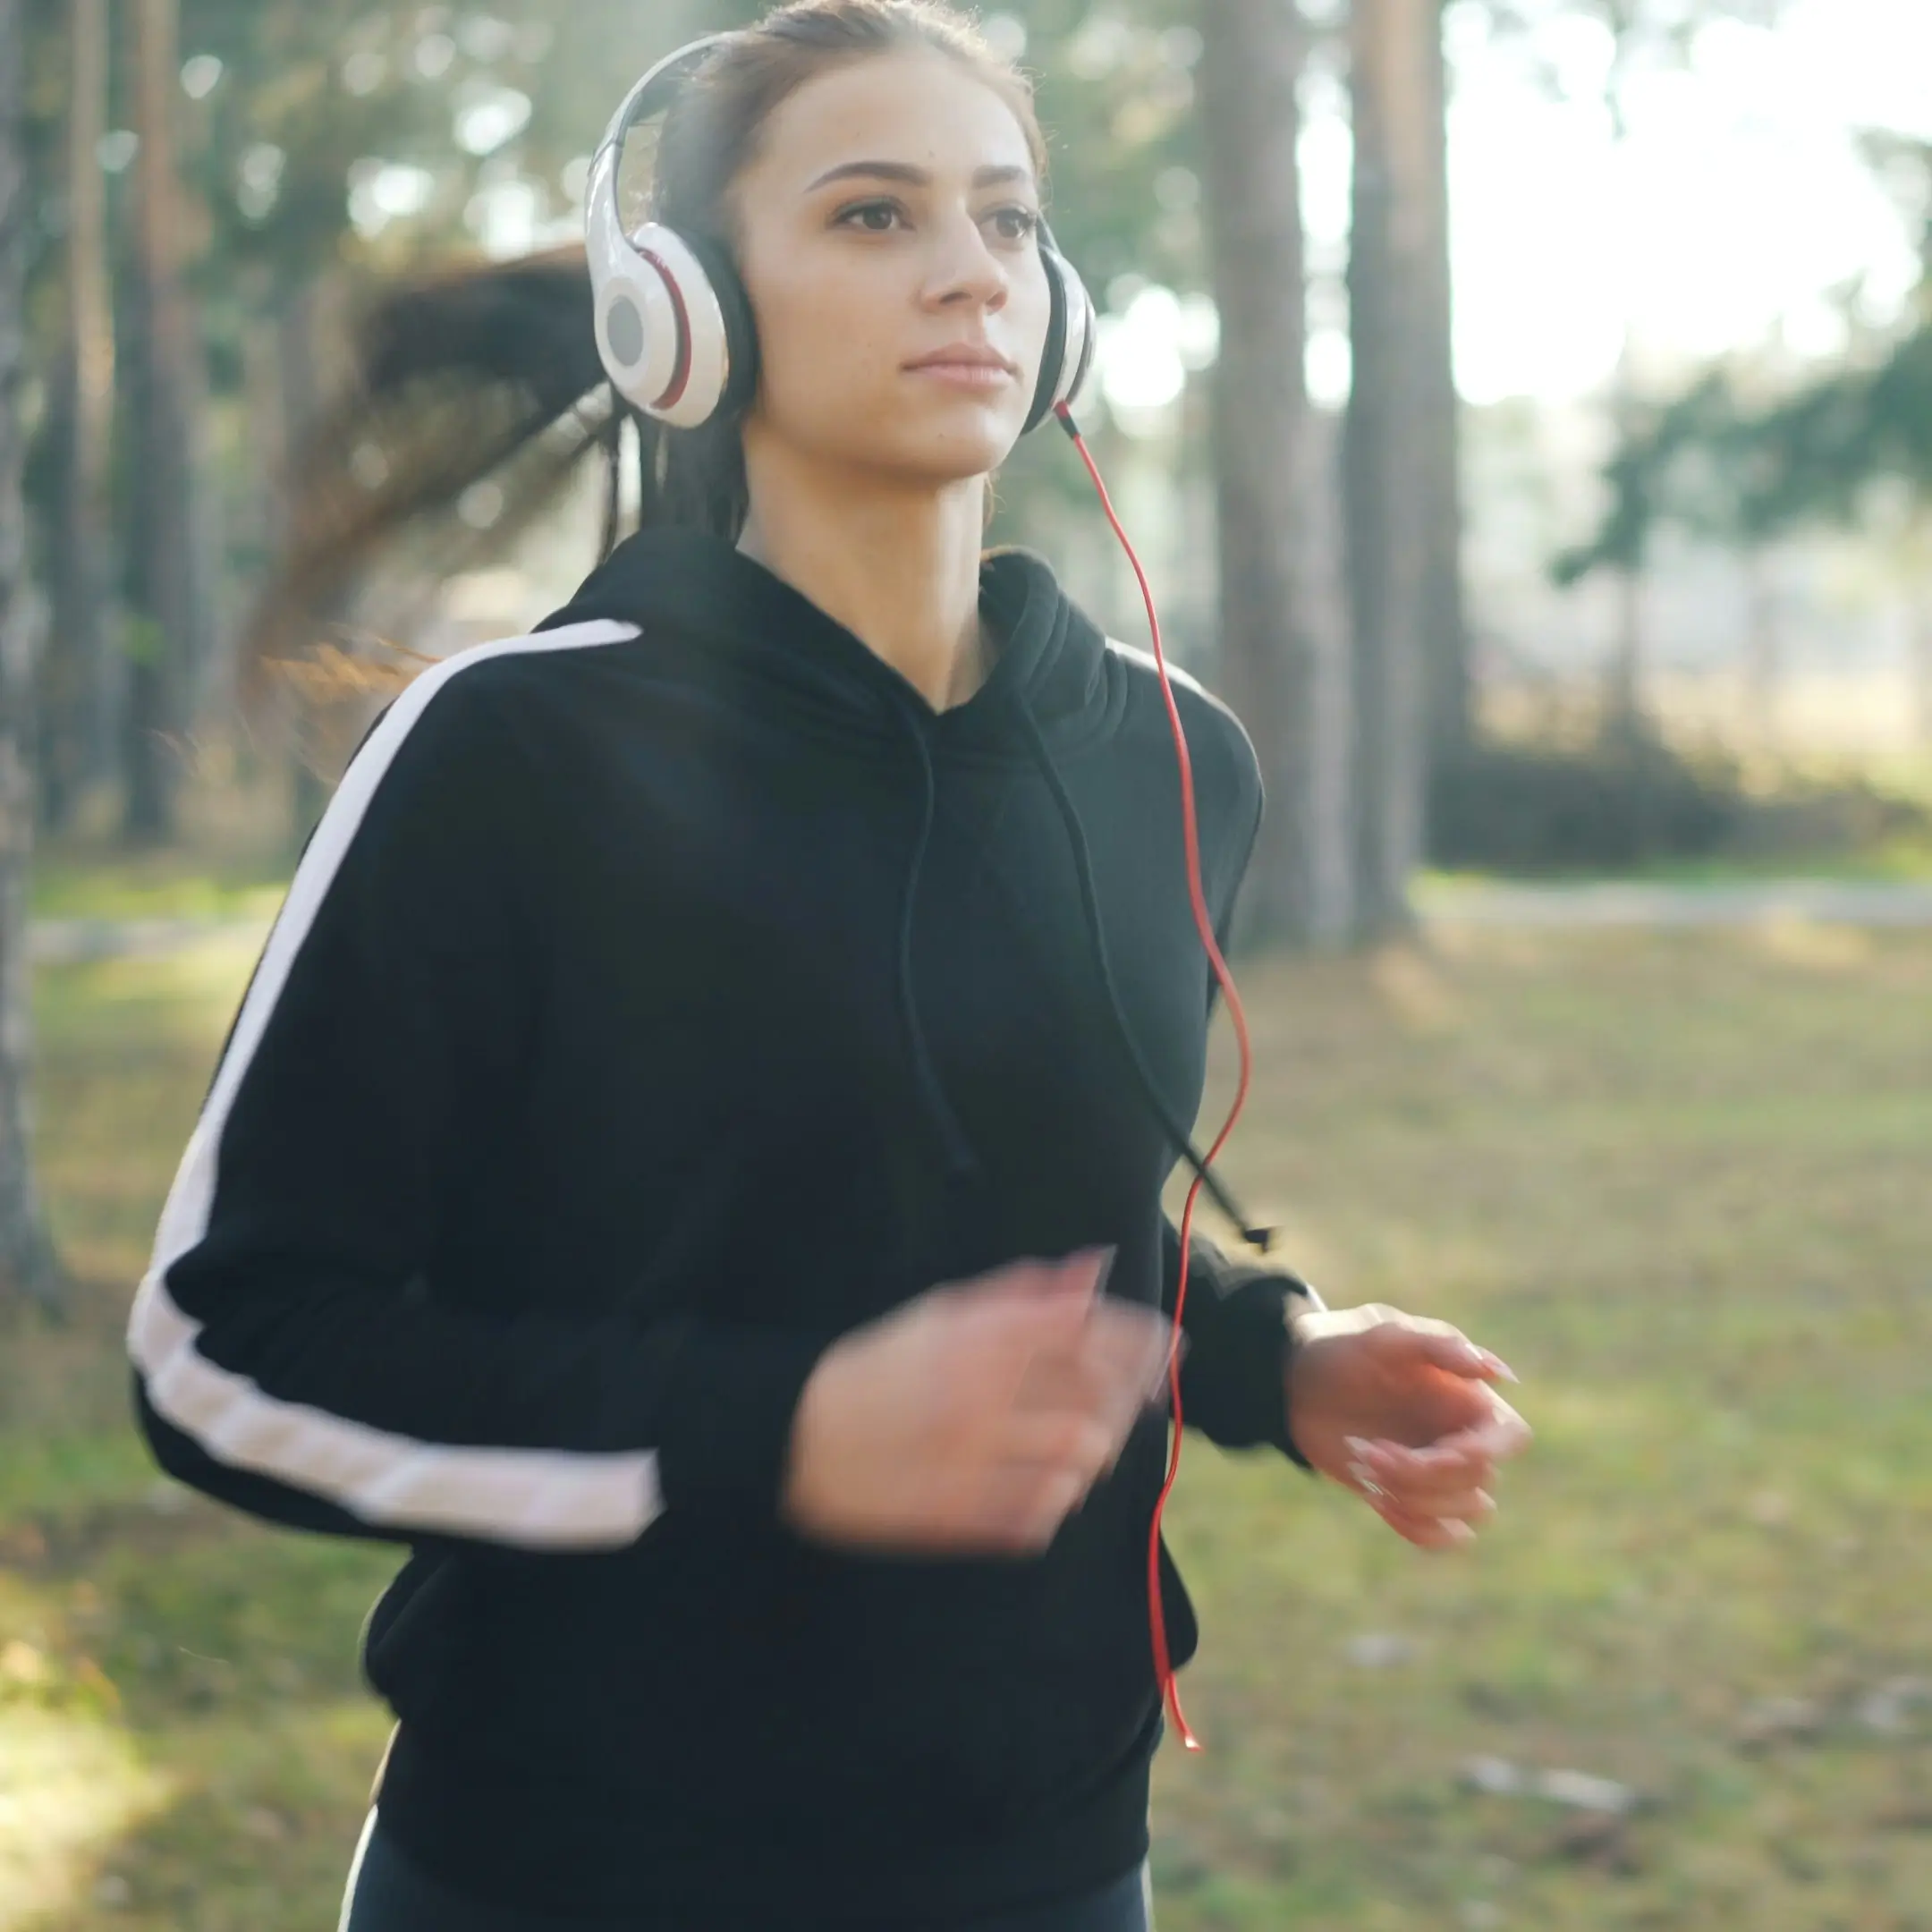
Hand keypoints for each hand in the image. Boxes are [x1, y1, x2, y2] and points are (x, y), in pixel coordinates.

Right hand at [782, 1250, 1171, 1555]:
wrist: (795, 1432)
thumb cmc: (877, 1365)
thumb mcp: (943, 1313)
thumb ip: (1022, 1293)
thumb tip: (1092, 1267)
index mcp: (975, 1340)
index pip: (1085, 1331)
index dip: (1139, 1337)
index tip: (1163, 1343)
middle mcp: (979, 1397)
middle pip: (1093, 1399)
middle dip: (1127, 1398)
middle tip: (1133, 1397)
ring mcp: (968, 1461)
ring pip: (1075, 1460)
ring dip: (1096, 1452)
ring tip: (1088, 1444)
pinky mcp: (955, 1516)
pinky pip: (1036, 1516)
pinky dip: (1056, 1502)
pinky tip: (1049, 1487)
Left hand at [1286, 1303, 1531, 1551]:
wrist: (1299, 1380)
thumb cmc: (1347, 1347)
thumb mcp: (1386, 1335)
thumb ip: (1441, 1347)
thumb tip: (1500, 1372)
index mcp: (1467, 1399)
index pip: (1512, 1438)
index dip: (1483, 1452)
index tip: (1439, 1449)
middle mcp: (1462, 1438)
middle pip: (1481, 1481)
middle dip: (1424, 1474)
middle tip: (1369, 1450)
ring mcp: (1439, 1472)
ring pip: (1468, 1512)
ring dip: (1416, 1499)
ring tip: (1365, 1464)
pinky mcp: (1412, 1497)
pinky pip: (1441, 1535)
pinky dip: (1415, 1527)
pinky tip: (1375, 1498)